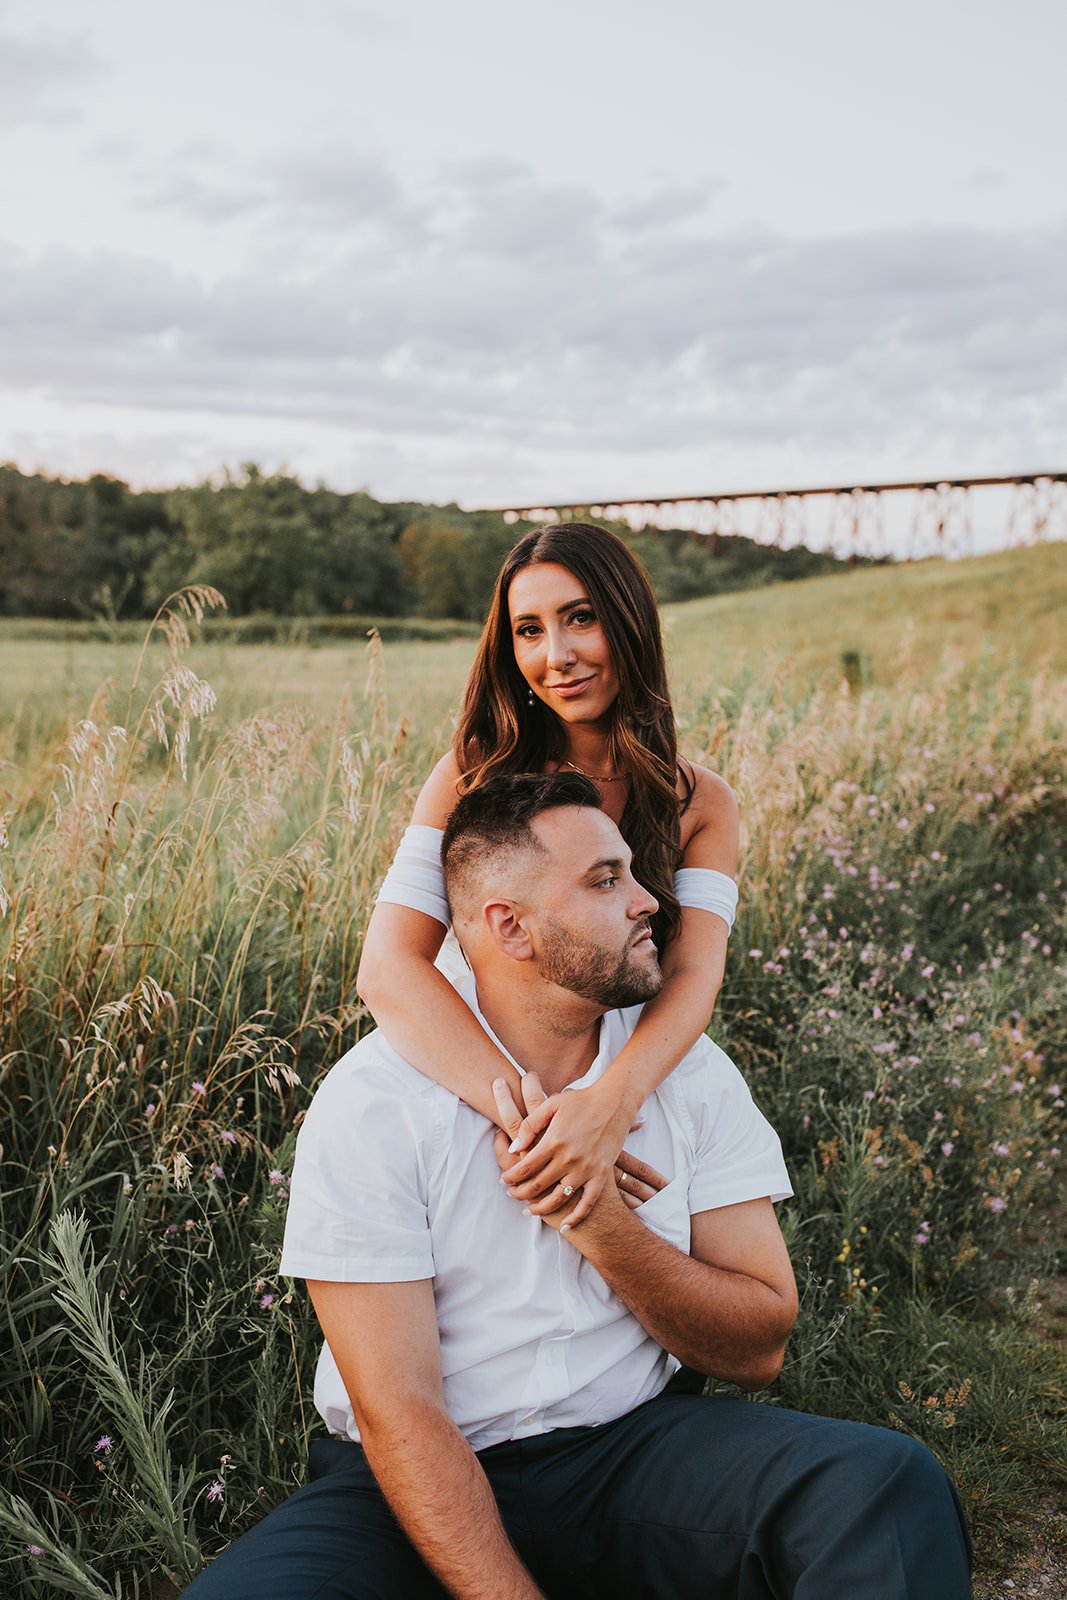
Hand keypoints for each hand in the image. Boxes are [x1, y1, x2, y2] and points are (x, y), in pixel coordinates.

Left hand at [492, 1077, 666, 1233]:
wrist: (615, 1103)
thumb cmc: (581, 1100)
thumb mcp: (551, 1105)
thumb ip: (529, 1126)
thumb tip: (512, 1148)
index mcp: (554, 1141)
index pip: (525, 1167)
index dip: (511, 1176)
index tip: (504, 1180)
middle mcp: (568, 1159)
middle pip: (537, 1185)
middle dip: (520, 1193)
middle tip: (511, 1194)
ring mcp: (586, 1170)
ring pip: (558, 1199)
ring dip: (540, 1208)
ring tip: (529, 1210)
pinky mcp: (601, 1175)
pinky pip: (587, 1204)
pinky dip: (575, 1218)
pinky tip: (564, 1226)